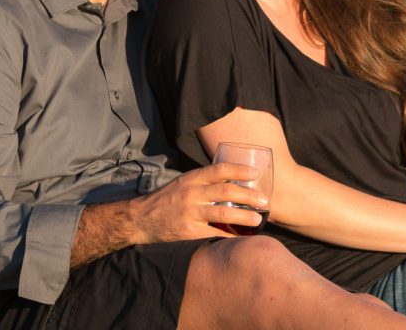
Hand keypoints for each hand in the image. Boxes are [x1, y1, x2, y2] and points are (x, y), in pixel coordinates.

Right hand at [129, 163, 269, 243]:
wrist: (141, 218)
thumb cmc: (165, 198)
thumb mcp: (183, 183)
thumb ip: (203, 181)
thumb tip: (230, 181)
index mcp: (191, 179)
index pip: (219, 170)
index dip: (239, 170)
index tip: (255, 173)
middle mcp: (192, 193)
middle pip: (225, 192)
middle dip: (248, 196)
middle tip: (264, 200)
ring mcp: (190, 213)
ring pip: (222, 213)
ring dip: (243, 217)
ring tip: (257, 219)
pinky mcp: (189, 231)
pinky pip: (214, 232)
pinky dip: (229, 234)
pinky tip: (241, 235)